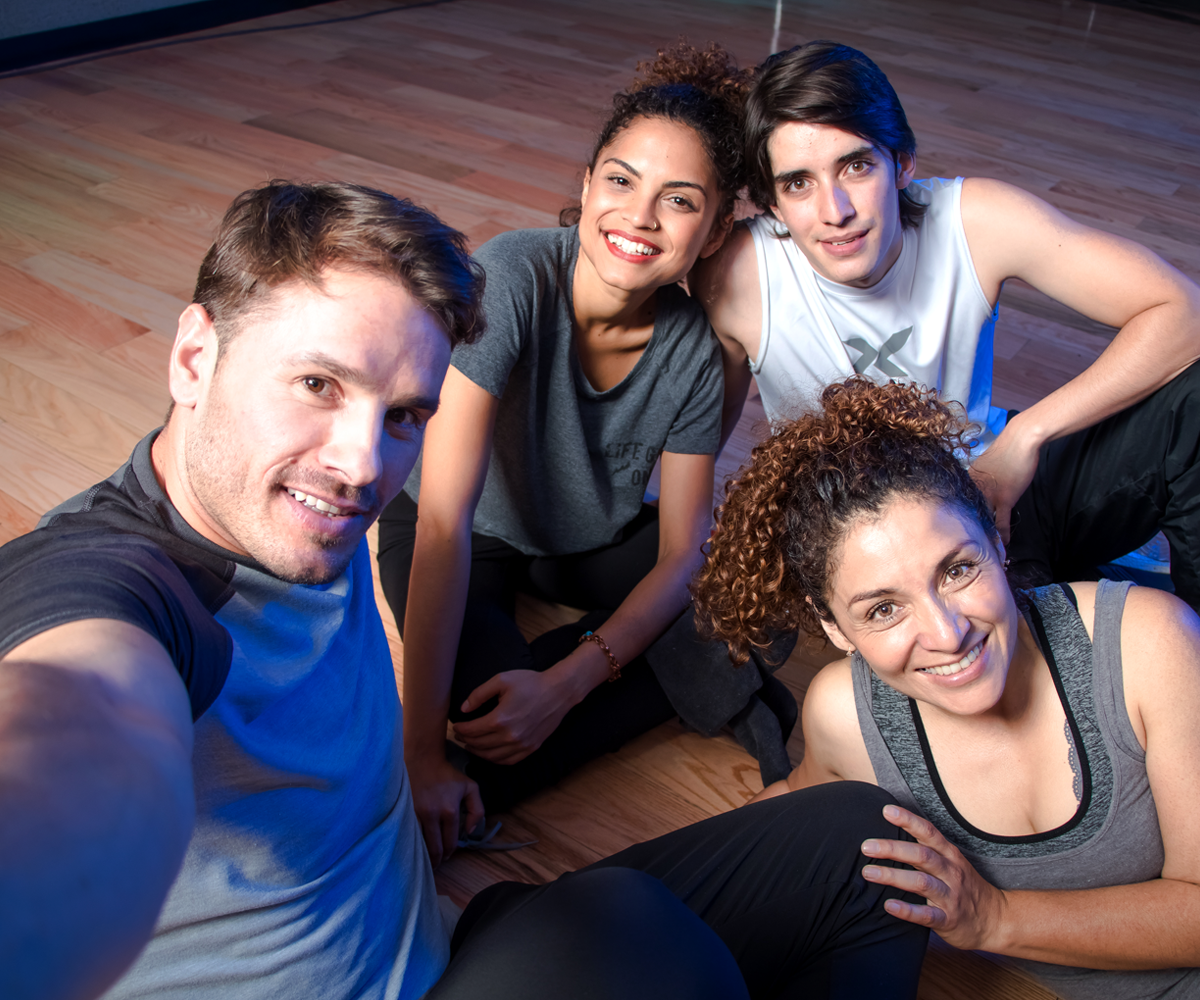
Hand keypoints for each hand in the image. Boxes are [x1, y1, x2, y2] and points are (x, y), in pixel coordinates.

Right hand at [408, 750, 483, 866]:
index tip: (447, 856)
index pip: (450, 842)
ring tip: (423, 859)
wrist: (423, 759)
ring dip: (422, 853)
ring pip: (419, 843)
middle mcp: (432, 815)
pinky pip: (406, 833)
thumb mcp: (470, 787)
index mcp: (450, 811)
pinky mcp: (402, 811)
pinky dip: (410, 842)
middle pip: (434, 847)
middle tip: (436, 864)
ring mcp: (415, 813)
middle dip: (436, 859)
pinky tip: (411, 846)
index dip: (449, 852)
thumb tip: (470, 831)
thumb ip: (477, 810)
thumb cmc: (447, 774)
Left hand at [453, 668, 575, 765]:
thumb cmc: (530, 682)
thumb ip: (479, 694)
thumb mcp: (502, 680)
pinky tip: (490, 753)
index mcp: (500, 719)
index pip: (472, 730)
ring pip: (492, 757)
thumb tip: (464, 709)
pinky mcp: (531, 748)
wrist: (558, 691)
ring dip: (478, 752)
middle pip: (479, 745)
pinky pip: (508, 761)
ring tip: (471, 745)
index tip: (455, 726)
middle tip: (460, 735)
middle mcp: (509, 736)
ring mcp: (521, 745)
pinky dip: (495, 759)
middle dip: (466, 740)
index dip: (460, 729)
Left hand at [860, 804, 1008, 950]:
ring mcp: (951, 896)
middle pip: (921, 855)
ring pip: (921, 883)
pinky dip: (907, 910)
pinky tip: (889, 905)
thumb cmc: (965, 886)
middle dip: (893, 848)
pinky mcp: (949, 920)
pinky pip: (927, 915)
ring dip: (893, 877)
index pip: (929, 832)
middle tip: (866, 846)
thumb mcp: (951, 862)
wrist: (997, 920)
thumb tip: (889, 834)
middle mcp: (951, 872)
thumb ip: (925, 850)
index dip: (908, 820)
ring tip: (868, 873)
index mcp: (950, 855)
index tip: (886, 810)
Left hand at [968, 418, 1040, 542]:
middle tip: (964, 549)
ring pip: (984, 521)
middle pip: (968, 516)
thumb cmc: (1005, 451)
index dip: (957, 521)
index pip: (959, 505)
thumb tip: (978, 492)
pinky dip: (1003, 534)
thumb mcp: (984, 466)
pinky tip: (1003, 545)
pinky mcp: (1004, 497)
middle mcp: (974, 489)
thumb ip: (979, 480)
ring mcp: (988, 494)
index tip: (955, 534)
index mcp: (967, 481)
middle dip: (966, 533)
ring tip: (984, 552)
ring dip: (985, 537)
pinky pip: (1002, 521)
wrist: (1020, 440)